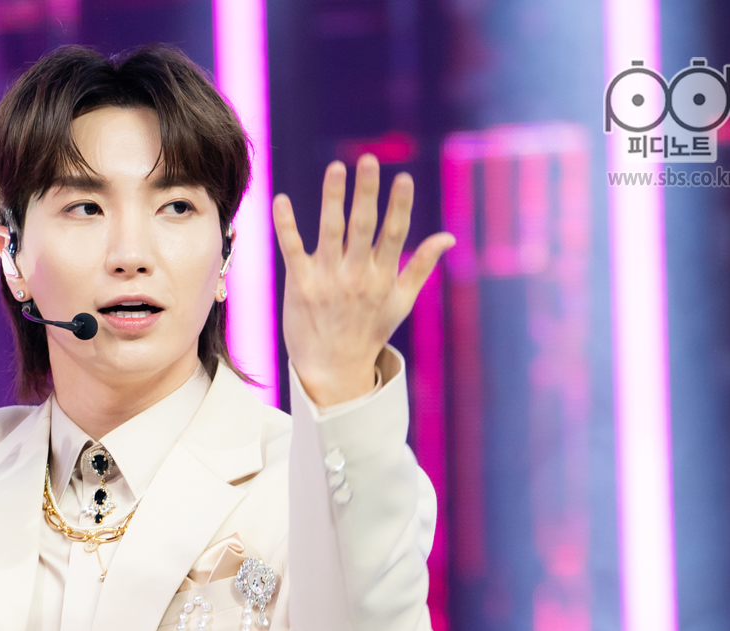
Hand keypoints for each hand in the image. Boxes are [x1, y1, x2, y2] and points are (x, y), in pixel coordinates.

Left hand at [273, 154, 453, 407]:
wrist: (333, 371)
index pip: (394, 234)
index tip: (403, 178)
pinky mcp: (300, 285)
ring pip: (331, 232)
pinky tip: (281, 200)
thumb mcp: (400, 302)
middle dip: (367, 193)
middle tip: (368, 160)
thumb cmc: (368, 333)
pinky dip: (286, 225)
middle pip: (363, 227)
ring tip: (336, 168)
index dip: (399, 206)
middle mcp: (356, 276)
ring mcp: (328, 280)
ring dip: (333, 199)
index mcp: (382, 277)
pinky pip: (292, 250)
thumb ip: (422, 266)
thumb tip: (448, 237)